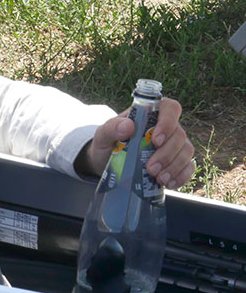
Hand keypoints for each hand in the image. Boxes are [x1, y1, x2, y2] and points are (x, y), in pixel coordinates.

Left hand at [80, 98, 194, 188]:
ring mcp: (174, 145)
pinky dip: (182, 176)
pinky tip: (169, 183)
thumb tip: (128, 126)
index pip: (170, 108)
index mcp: (150, 114)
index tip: (155, 140)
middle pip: (179, 135)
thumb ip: (112, 128)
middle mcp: (166, 127)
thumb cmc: (107, 144)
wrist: (105, 164)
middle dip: (167, 153)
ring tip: (158, 178)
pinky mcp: (177, 162)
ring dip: (174, 166)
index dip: (168, 122)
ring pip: (187, 151)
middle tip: (151, 168)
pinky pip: (189, 167)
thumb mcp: (103, 135)